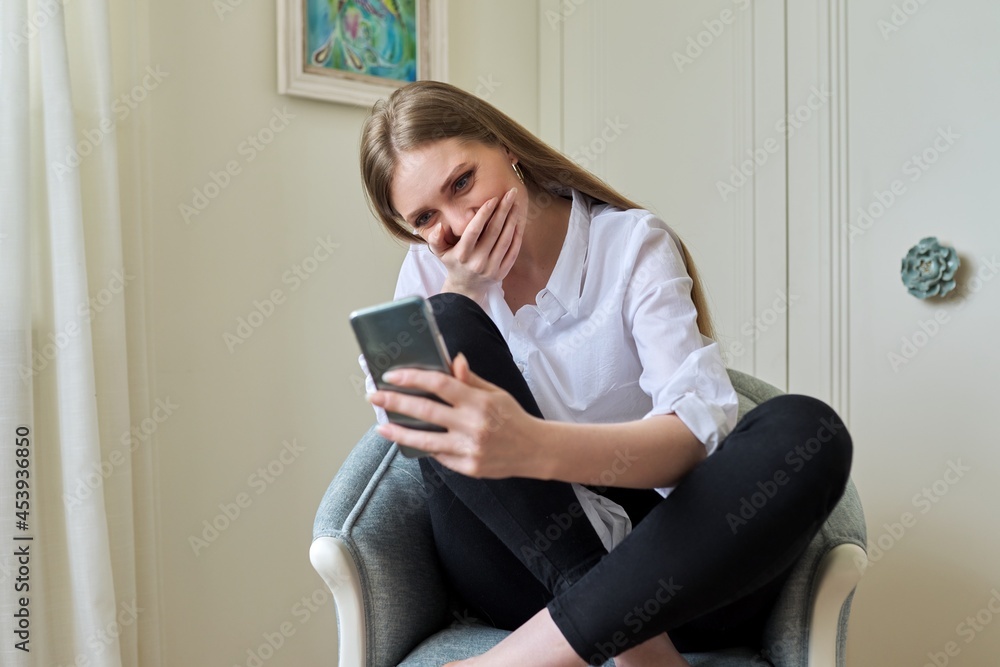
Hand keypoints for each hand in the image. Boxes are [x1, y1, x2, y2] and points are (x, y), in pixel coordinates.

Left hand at [366, 353, 542, 478]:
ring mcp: (469, 449)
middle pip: (425, 410)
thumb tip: (453, 360)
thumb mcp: (495, 392)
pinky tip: (410, 441)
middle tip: (375, 397)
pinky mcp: (468, 468)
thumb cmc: (512, 417)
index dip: (413, 377)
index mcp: (478, 401)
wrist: (536, 450)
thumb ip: (470, 379)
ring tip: (381, 427)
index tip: (392, 376)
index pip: (440, 383)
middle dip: (395, 403)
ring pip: (425, 441)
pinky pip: (439, 457)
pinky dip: (423, 448)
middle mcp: (472, 425)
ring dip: (399, 433)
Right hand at [428, 187, 523, 301]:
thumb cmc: (454, 264)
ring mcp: (491, 268)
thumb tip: (439, 227)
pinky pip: (512, 252)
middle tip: (510, 194)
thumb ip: (436, 239)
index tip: (493, 199)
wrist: (466, 289)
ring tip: (515, 204)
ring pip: (505, 240)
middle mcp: (478, 262)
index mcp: (462, 255)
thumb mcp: (440, 253)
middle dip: (503, 211)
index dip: (484, 214)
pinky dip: (517, 237)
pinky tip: (518, 222)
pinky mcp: (502, 273)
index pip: (474, 231)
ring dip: (512, 220)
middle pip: (493, 232)